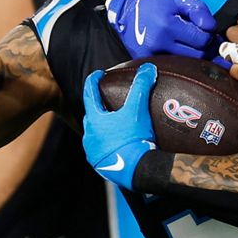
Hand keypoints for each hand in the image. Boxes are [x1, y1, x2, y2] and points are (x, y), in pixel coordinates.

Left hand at [82, 63, 157, 189]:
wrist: (135, 169)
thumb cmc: (134, 138)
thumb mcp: (138, 110)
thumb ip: (141, 86)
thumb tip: (148, 68)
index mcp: (95, 120)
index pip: (89, 94)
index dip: (93, 82)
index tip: (97, 74)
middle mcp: (89, 136)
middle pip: (91, 117)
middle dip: (97, 108)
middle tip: (107, 103)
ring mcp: (93, 152)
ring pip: (94, 136)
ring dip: (102, 129)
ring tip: (114, 126)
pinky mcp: (100, 166)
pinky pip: (101, 151)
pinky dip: (107, 145)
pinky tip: (118, 146)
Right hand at [105, 0, 216, 59]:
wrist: (127, 6)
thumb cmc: (157, 1)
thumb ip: (199, 10)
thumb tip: (212, 28)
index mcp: (167, 26)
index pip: (202, 41)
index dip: (210, 36)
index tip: (207, 31)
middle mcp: (158, 44)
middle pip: (196, 56)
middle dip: (204, 48)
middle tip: (203, 39)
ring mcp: (150, 55)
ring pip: (186, 65)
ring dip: (194, 55)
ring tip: (191, 44)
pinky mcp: (145, 62)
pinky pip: (172, 66)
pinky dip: (180, 60)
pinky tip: (179, 49)